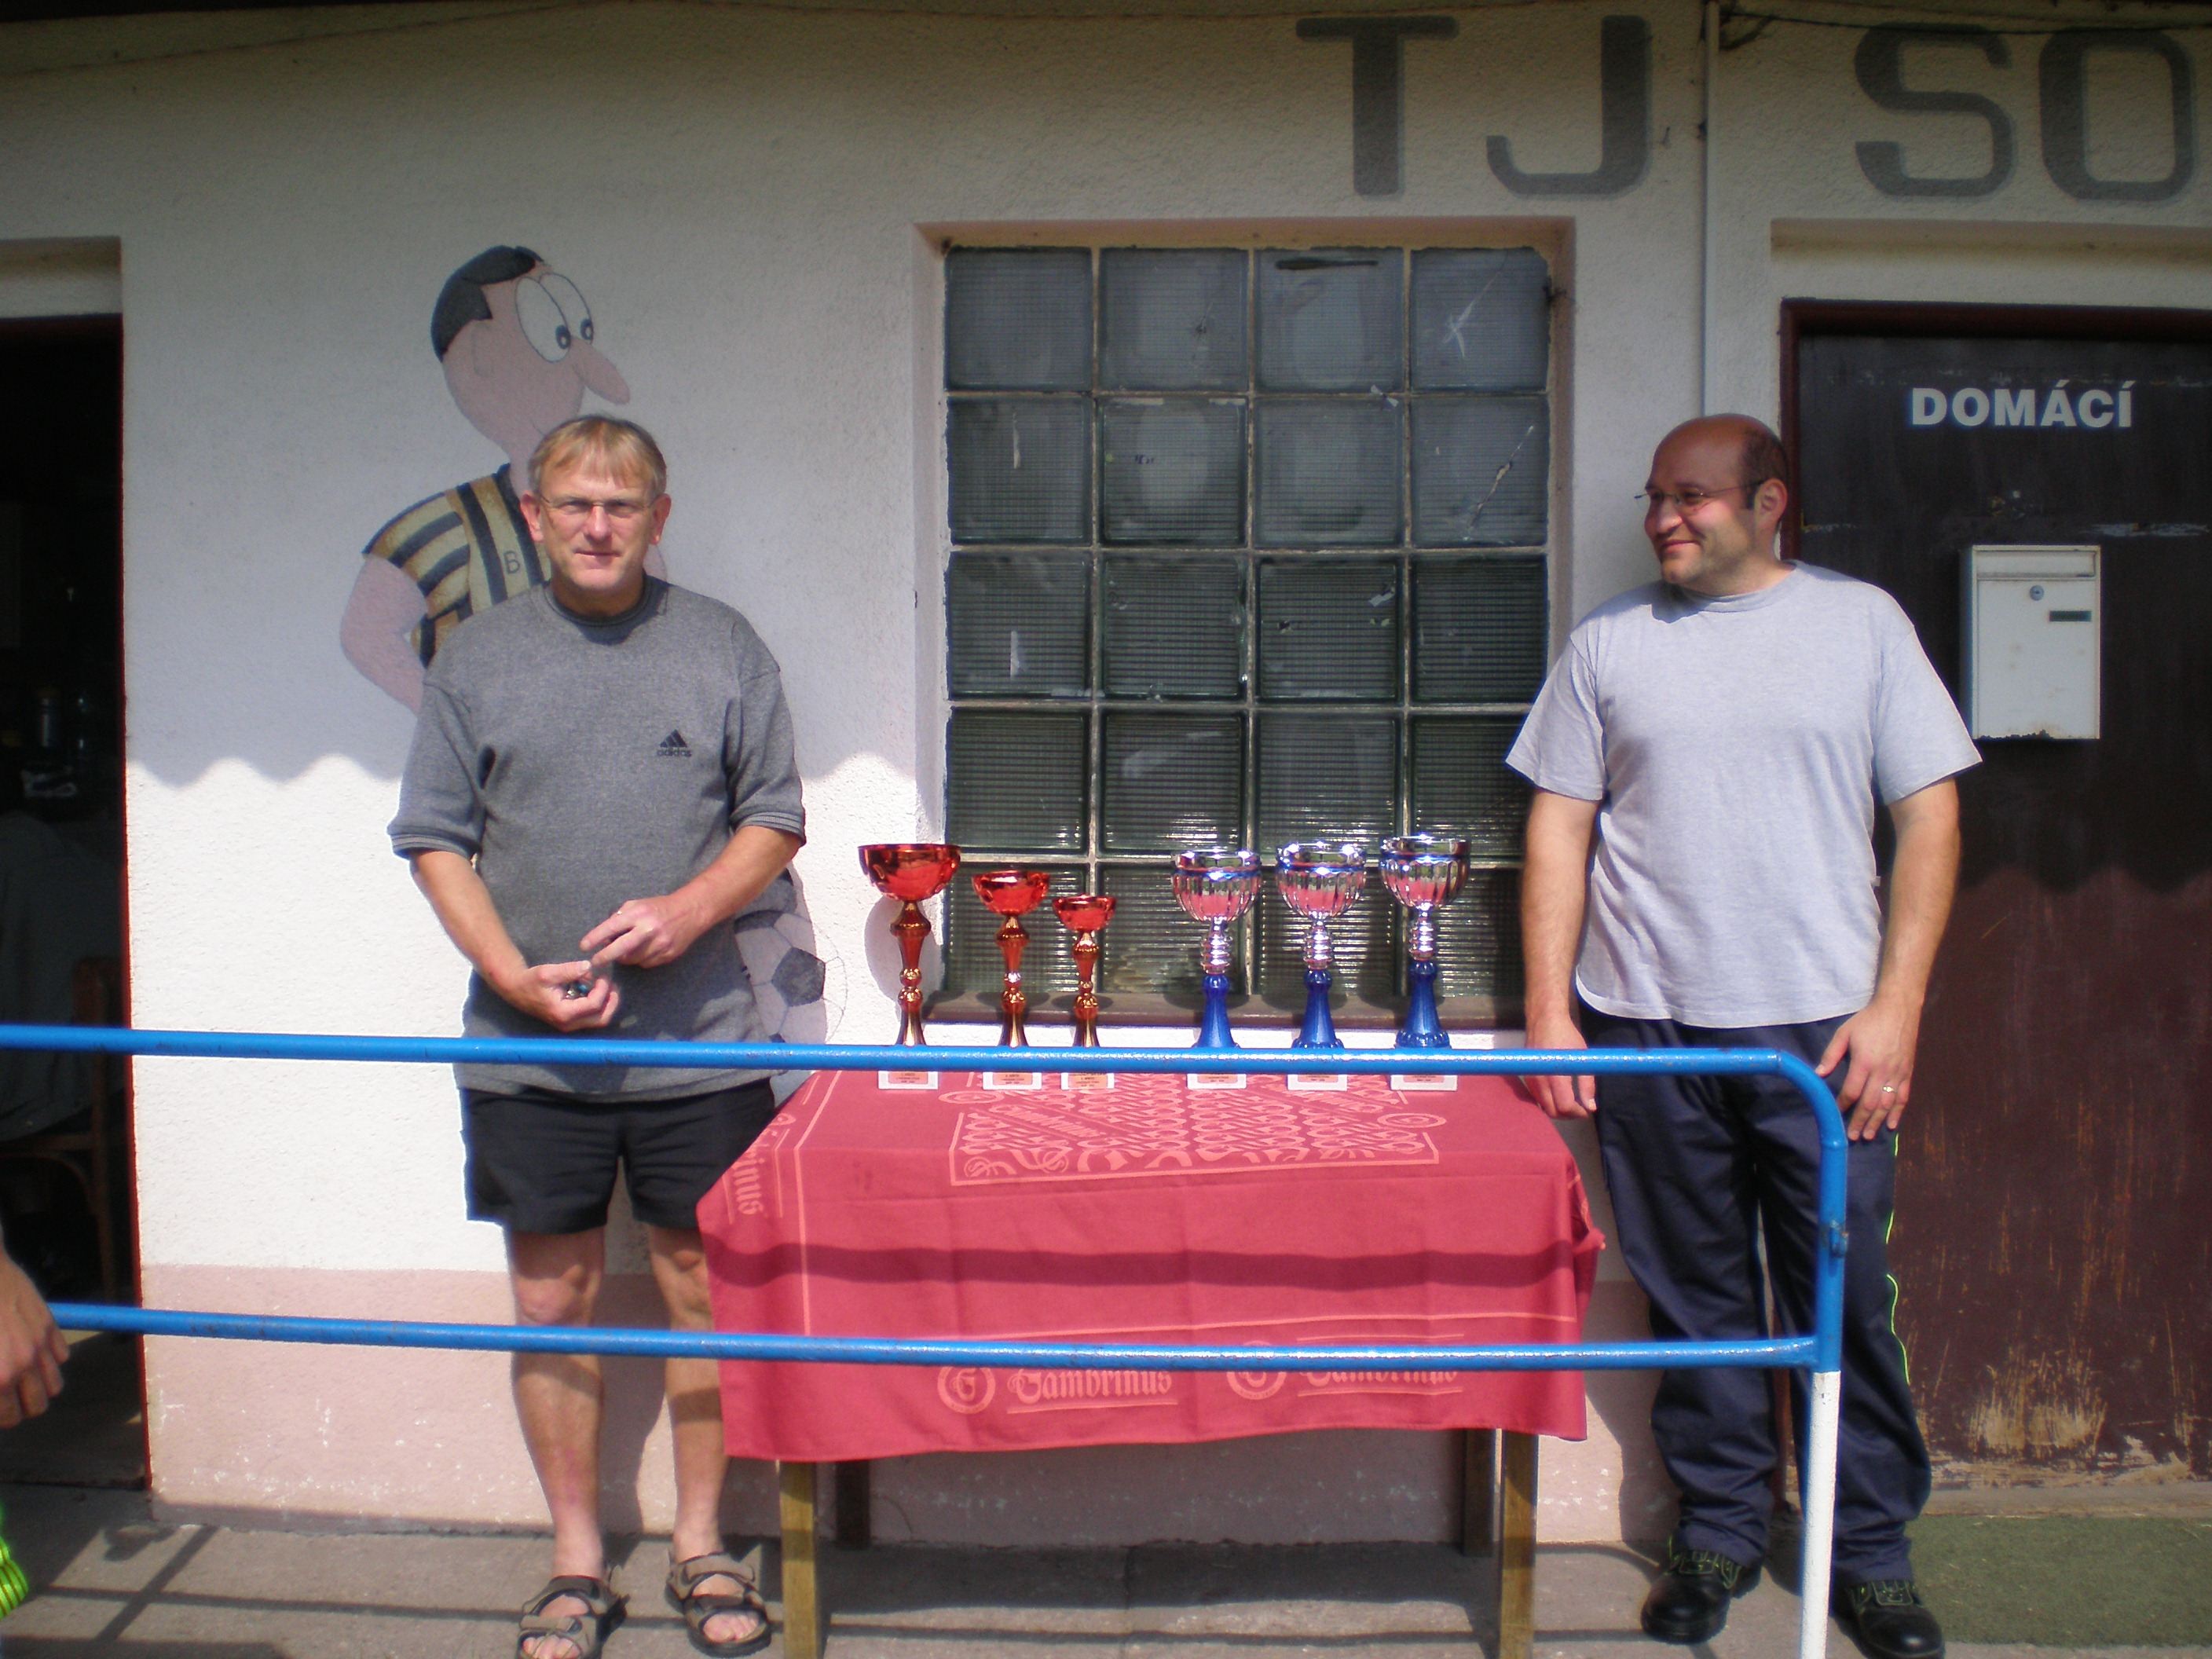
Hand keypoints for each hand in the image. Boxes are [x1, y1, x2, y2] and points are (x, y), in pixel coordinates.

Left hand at [0, 1249, 66, 1427]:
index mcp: (0, 1377)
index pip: (9, 1417)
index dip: (1, 1417)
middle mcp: (24, 1364)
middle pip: (39, 1406)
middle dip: (21, 1407)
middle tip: (6, 1399)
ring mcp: (40, 1343)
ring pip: (55, 1384)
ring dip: (39, 1386)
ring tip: (21, 1380)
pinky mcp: (49, 1324)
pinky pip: (61, 1355)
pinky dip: (48, 1360)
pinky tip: (30, 1352)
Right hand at [494, 960, 622, 1032]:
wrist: (516, 990)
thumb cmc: (531, 981)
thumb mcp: (548, 972)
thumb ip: (569, 970)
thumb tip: (589, 967)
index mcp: (563, 1013)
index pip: (593, 1004)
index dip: (602, 988)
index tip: (602, 974)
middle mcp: (568, 1024)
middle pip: (601, 1019)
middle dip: (611, 1001)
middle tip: (612, 984)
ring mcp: (569, 1025)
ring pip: (598, 1020)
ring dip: (606, 1003)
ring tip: (606, 985)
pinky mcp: (569, 1021)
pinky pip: (590, 1017)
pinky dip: (597, 1004)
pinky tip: (594, 988)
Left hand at [580, 895, 706, 972]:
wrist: (690, 912)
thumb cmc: (658, 907)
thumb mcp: (637, 905)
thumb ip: (619, 917)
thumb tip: (603, 937)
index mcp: (639, 913)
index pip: (612, 926)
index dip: (595, 937)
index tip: (584, 946)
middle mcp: (649, 929)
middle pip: (621, 949)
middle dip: (604, 956)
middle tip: (595, 962)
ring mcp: (660, 944)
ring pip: (632, 959)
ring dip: (624, 957)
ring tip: (625, 950)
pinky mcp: (668, 955)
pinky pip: (645, 963)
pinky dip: (640, 959)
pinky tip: (644, 950)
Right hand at [1521, 1009, 1595, 1118]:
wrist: (1544, 1019)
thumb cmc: (1566, 1036)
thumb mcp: (1581, 1058)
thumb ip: (1587, 1084)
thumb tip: (1590, 1107)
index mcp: (1555, 1076)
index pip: (1564, 1107)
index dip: (1578, 1112)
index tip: (1587, 1109)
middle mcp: (1539, 1081)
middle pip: (1552, 1112)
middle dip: (1568, 1114)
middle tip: (1580, 1107)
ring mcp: (1530, 1080)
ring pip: (1544, 1107)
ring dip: (1558, 1109)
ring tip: (1571, 1101)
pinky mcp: (1527, 1078)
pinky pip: (1538, 1099)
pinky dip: (1549, 1102)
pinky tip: (1559, 1094)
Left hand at [1815, 994, 1920, 1139]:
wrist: (1898, 1009)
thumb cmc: (1868, 1021)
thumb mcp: (1844, 1033)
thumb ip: (1831, 1055)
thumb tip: (1819, 1074)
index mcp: (1865, 1062)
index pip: (1852, 1091)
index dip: (1843, 1104)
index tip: (1836, 1114)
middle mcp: (1883, 1071)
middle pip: (1870, 1103)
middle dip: (1860, 1121)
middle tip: (1852, 1136)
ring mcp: (1897, 1074)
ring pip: (1887, 1104)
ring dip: (1877, 1122)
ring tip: (1868, 1135)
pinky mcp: (1908, 1073)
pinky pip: (1903, 1097)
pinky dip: (1897, 1113)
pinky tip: (1892, 1125)